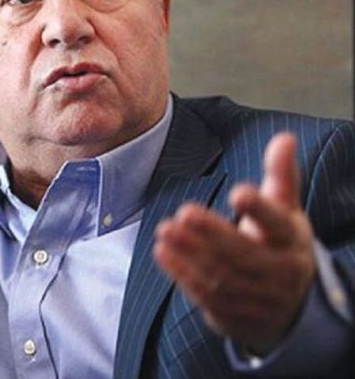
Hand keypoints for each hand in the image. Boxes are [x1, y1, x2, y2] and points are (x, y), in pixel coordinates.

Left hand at [154, 133, 315, 352]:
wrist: (290, 308)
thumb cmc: (279, 246)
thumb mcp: (284, 211)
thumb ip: (280, 175)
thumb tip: (284, 137)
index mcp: (291, 241)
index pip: (278, 224)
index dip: (260, 210)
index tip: (240, 192)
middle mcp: (278, 272)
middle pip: (245, 254)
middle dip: (214, 233)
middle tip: (185, 212)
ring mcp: (257, 298)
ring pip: (222, 276)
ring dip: (191, 253)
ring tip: (166, 229)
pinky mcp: (233, 315)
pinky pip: (206, 295)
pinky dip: (182, 274)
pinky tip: (162, 252)